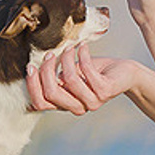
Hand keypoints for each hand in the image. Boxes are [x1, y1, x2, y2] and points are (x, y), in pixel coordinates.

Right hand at [26, 43, 140, 114]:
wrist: (124, 73)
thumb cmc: (94, 72)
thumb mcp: (69, 74)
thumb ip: (53, 77)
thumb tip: (30, 68)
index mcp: (65, 105)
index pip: (40, 103)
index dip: (32, 85)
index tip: (30, 66)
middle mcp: (78, 107)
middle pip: (51, 93)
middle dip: (46, 70)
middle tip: (50, 54)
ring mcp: (92, 101)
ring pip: (68, 80)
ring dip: (66, 59)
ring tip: (69, 48)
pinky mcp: (105, 91)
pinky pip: (86, 70)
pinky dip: (82, 55)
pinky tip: (83, 47)